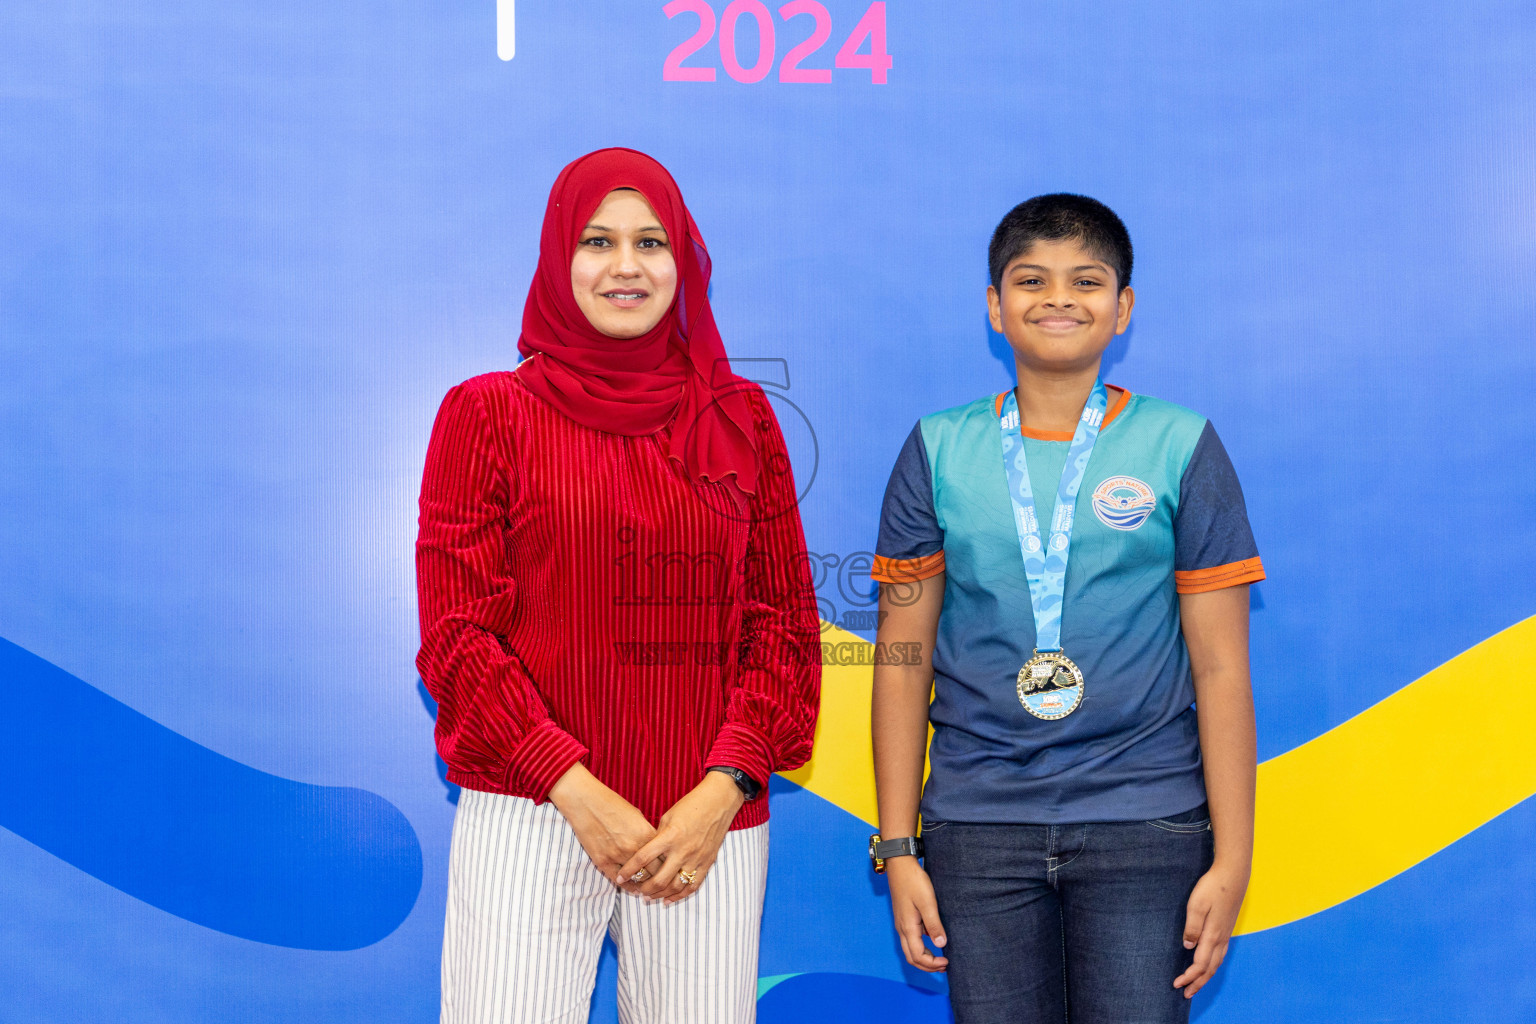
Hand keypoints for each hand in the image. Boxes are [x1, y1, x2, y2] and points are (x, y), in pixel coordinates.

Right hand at [548, 764, 658, 889]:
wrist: (585, 802)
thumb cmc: (612, 804)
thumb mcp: (637, 816)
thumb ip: (647, 833)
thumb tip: (656, 848)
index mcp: (646, 833)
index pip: (665, 857)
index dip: (669, 864)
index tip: (670, 868)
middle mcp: (635, 847)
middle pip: (655, 872)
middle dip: (660, 877)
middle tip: (662, 881)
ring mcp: (618, 856)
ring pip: (638, 879)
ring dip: (645, 884)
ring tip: (649, 887)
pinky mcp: (602, 861)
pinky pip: (619, 881)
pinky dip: (628, 886)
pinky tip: (634, 889)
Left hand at [615, 772, 743, 903]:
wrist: (719, 802)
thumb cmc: (691, 805)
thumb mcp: (668, 817)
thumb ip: (657, 837)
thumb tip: (645, 855)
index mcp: (669, 836)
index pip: (644, 858)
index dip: (629, 870)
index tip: (620, 877)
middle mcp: (682, 850)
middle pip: (659, 879)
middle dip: (644, 889)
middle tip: (635, 890)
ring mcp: (696, 859)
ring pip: (675, 886)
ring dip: (660, 895)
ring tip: (649, 897)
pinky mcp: (707, 863)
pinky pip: (692, 885)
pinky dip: (679, 896)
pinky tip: (668, 900)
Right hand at [886, 857, 947, 971]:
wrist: (900, 865)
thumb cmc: (914, 881)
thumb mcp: (927, 902)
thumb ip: (934, 925)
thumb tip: (941, 945)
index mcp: (907, 927)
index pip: (917, 956)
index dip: (932, 964)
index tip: (947, 961)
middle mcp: (902, 929)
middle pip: (911, 957)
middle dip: (927, 966)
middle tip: (944, 965)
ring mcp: (901, 923)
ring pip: (910, 949)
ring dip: (924, 957)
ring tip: (940, 957)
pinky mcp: (903, 917)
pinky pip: (911, 939)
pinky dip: (921, 947)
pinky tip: (933, 940)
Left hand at [1174, 859, 1248, 997]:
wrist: (1233, 874)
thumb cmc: (1213, 887)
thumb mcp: (1197, 904)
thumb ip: (1192, 927)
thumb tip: (1188, 947)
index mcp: (1212, 935)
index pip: (1200, 964)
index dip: (1188, 977)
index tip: (1176, 984)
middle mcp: (1221, 938)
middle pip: (1210, 969)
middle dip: (1198, 983)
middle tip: (1185, 994)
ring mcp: (1226, 934)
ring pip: (1217, 963)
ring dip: (1206, 976)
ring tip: (1196, 984)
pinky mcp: (1227, 928)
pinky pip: (1220, 954)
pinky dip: (1213, 965)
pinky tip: (1208, 965)